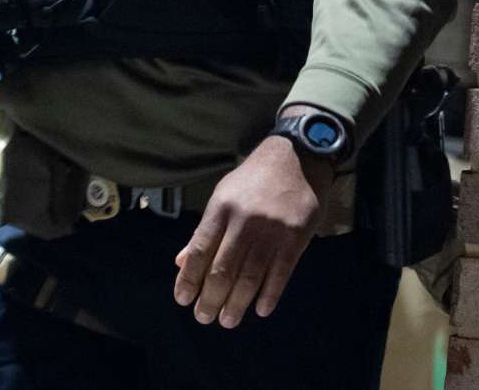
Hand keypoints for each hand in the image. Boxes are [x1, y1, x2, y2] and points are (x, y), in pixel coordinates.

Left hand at [172, 131, 333, 328]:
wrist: (296, 158)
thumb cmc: (253, 180)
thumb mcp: (222, 196)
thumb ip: (204, 231)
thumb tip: (182, 263)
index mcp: (221, 209)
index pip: (199, 250)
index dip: (189, 278)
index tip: (182, 300)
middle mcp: (243, 221)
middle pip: (223, 269)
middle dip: (210, 298)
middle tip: (204, 317)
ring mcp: (271, 231)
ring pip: (250, 276)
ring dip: (237, 303)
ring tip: (227, 320)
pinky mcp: (296, 238)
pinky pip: (280, 274)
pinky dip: (269, 295)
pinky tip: (259, 309)